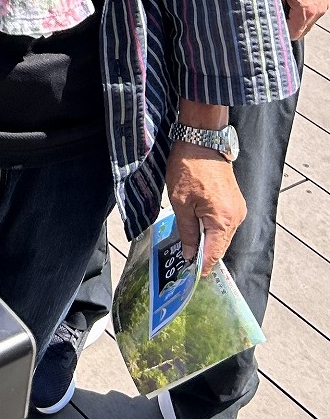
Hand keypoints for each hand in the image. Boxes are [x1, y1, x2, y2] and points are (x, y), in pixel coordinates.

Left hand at [164, 143, 245, 276]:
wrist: (201, 140)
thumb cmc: (188, 168)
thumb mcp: (180, 203)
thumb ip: (187, 232)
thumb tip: (189, 255)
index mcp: (223, 220)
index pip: (214, 254)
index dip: (201, 267)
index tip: (189, 277)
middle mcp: (236, 217)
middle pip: (220, 246)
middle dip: (203, 255)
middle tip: (184, 264)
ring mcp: (238, 209)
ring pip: (222, 235)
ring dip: (207, 242)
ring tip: (188, 248)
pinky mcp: (234, 201)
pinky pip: (223, 223)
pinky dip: (211, 229)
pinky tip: (197, 229)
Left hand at [274, 0, 329, 38]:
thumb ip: (275, 4)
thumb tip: (269, 15)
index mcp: (307, 10)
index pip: (294, 34)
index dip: (281, 32)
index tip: (271, 26)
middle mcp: (319, 9)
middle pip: (302, 29)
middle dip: (289, 26)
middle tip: (275, 16)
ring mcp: (324, 1)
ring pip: (308, 18)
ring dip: (296, 16)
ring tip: (282, 3)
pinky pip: (312, 7)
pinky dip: (303, 6)